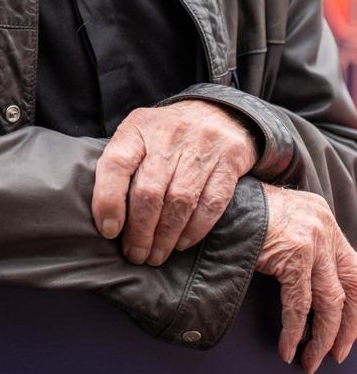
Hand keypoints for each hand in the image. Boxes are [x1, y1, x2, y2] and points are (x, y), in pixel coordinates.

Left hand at [91, 100, 257, 265]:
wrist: (217, 113)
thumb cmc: (165, 135)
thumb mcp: (138, 135)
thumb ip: (121, 166)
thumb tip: (104, 217)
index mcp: (138, 127)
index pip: (116, 163)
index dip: (108, 200)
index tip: (108, 230)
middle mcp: (168, 134)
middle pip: (149, 191)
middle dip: (140, 231)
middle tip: (135, 255)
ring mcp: (201, 146)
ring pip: (179, 201)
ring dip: (165, 237)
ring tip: (155, 255)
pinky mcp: (227, 162)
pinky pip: (210, 204)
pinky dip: (194, 230)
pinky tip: (181, 243)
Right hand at [256, 184, 356, 372]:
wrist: (216, 200)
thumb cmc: (240, 212)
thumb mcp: (280, 220)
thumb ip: (301, 243)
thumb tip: (311, 285)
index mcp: (322, 216)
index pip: (353, 268)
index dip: (354, 304)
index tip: (348, 328)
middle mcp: (323, 226)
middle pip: (352, 286)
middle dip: (346, 326)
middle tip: (335, 351)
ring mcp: (312, 240)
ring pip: (330, 302)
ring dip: (322, 337)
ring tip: (311, 357)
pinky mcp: (295, 254)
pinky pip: (300, 305)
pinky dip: (294, 332)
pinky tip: (289, 346)